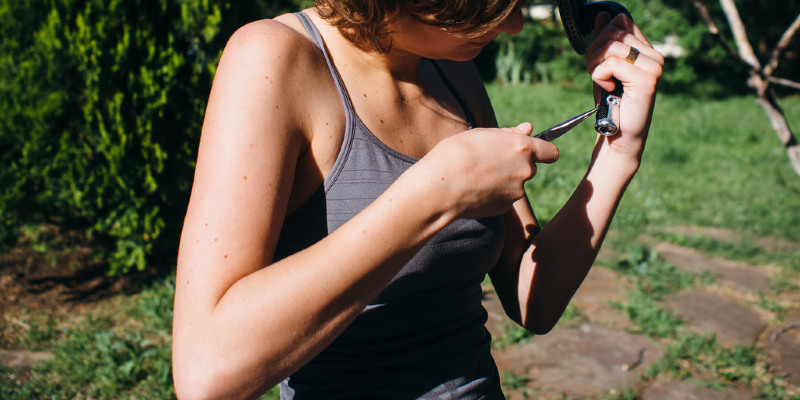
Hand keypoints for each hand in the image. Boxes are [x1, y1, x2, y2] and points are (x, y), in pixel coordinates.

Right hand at [413, 123, 558, 219]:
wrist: (440, 187)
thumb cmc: (456, 154)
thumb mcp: (481, 134)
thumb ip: (508, 134)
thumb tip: (528, 129)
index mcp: (522, 148)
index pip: (550, 152)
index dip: (544, 152)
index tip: (536, 152)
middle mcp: (525, 171)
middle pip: (529, 169)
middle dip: (515, 166)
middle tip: (488, 161)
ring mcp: (516, 192)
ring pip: (514, 185)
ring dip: (502, 181)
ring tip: (475, 176)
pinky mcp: (504, 208)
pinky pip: (502, 199)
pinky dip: (492, 195)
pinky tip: (473, 190)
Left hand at [585, 13, 663, 157]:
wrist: (618, 135)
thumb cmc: (611, 103)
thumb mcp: (603, 68)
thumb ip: (603, 43)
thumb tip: (602, 15)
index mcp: (646, 50)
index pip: (621, 22)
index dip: (600, 36)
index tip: (595, 60)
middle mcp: (654, 55)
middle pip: (614, 31)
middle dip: (593, 50)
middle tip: (593, 72)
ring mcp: (653, 66)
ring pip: (612, 46)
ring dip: (594, 64)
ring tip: (599, 81)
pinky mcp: (646, 79)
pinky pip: (612, 63)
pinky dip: (600, 75)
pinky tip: (607, 88)